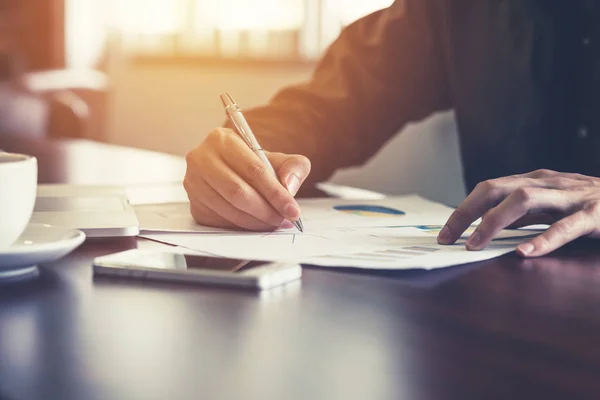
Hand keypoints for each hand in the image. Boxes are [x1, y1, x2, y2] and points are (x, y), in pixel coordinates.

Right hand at [184, 128, 310, 229]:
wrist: (233, 171)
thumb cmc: (256, 165)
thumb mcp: (280, 159)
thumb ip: (294, 167)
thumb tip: (288, 187)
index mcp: (222, 140)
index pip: (253, 170)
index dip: (275, 193)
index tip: (292, 209)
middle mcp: (201, 159)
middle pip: (238, 192)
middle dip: (266, 211)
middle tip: (284, 220)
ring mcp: (193, 183)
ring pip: (229, 209)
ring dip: (256, 222)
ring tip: (274, 223)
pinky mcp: (194, 205)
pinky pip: (220, 222)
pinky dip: (242, 227)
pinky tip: (256, 224)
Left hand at [437, 169, 599, 256]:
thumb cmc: (588, 203)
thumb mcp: (550, 204)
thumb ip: (521, 214)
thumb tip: (483, 229)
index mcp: (533, 181)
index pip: (487, 189)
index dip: (462, 210)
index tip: (444, 234)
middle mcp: (547, 183)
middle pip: (496, 189)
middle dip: (466, 213)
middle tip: (448, 239)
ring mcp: (570, 197)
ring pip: (524, 200)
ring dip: (494, 222)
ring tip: (474, 245)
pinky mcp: (595, 215)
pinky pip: (566, 226)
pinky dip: (543, 239)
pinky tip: (524, 253)